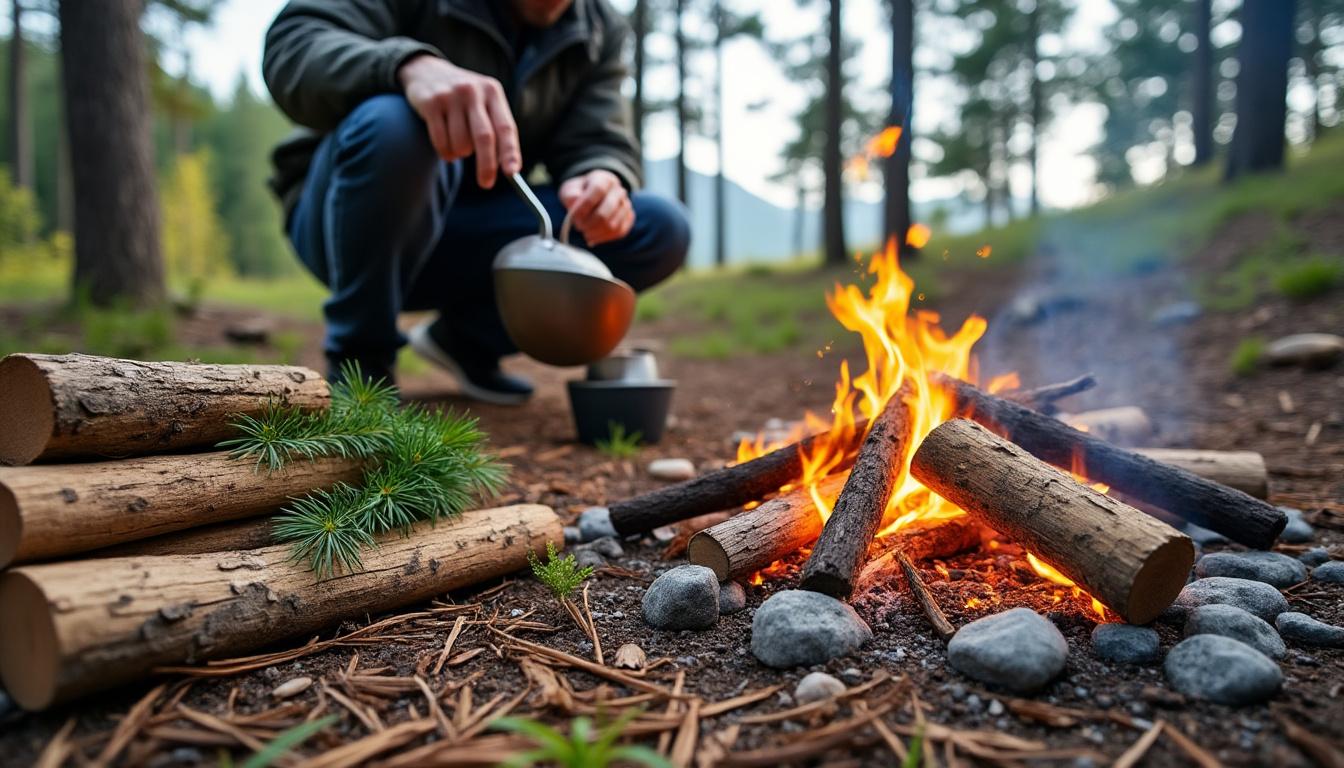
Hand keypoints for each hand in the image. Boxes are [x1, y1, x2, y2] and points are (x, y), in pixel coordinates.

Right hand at [398, 54, 520, 188]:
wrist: (426, 70)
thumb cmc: (464, 99)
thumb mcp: (483, 102)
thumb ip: (496, 129)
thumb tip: (510, 170)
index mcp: (492, 92)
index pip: (506, 127)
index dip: (510, 152)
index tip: (513, 173)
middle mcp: (473, 91)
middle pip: (484, 137)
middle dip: (486, 165)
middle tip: (486, 183)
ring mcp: (451, 96)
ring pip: (460, 143)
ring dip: (460, 154)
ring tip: (458, 146)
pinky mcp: (431, 103)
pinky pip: (441, 142)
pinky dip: (445, 153)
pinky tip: (446, 147)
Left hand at [558, 170, 633, 245]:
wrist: (595, 197)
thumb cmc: (580, 193)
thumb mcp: (570, 190)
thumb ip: (570, 195)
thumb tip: (574, 203)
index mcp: (604, 179)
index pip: (598, 190)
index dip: (585, 205)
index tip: (573, 217)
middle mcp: (618, 190)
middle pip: (606, 211)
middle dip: (589, 224)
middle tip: (578, 227)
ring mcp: (626, 204)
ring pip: (613, 225)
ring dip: (595, 233)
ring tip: (585, 233)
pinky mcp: (629, 218)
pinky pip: (619, 232)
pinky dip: (604, 238)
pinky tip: (593, 238)